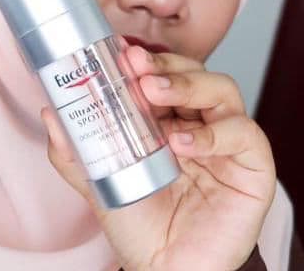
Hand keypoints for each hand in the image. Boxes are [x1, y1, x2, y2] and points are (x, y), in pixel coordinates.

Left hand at [40, 39, 275, 270]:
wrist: (165, 270)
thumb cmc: (139, 223)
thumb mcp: (101, 179)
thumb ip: (76, 149)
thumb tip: (50, 113)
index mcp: (170, 118)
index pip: (166, 75)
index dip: (147, 62)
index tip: (122, 54)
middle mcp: (200, 122)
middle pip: (196, 74)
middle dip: (167, 66)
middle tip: (137, 68)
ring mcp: (228, 141)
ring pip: (223, 90)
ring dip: (189, 86)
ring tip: (155, 94)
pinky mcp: (253, 165)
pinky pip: (244, 134)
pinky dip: (214, 134)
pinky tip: (182, 142)